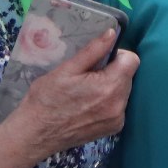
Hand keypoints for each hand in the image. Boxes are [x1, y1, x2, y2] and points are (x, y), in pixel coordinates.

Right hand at [6, 32, 137, 155]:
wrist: (35, 134)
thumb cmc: (46, 99)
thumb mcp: (66, 69)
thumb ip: (93, 50)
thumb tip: (111, 33)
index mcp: (109, 86)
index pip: (132, 60)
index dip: (117, 55)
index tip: (100, 60)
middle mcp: (119, 104)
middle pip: (128, 76)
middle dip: (112, 72)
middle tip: (87, 77)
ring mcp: (117, 119)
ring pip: (123, 91)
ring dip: (110, 87)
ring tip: (85, 93)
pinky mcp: (113, 129)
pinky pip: (118, 107)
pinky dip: (108, 102)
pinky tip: (88, 105)